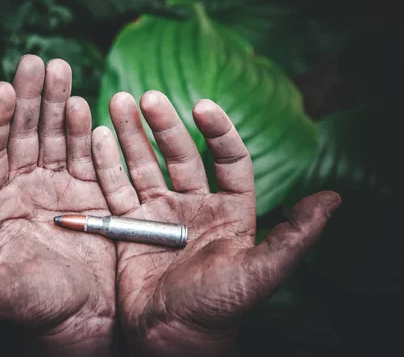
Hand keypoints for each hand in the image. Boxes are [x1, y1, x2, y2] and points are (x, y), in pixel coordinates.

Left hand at [0, 56, 115, 355]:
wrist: (86, 317)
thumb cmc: (36, 307)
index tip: (1, 88)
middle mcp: (25, 187)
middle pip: (24, 135)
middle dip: (29, 99)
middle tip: (36, 62)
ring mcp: (59, 185)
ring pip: (55, 136)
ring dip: (58, 103)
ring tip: (61, 70)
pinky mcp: (90, 191)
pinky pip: (87, 155)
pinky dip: (86, 131)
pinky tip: (85, 106)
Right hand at [91, 91, 340, 355]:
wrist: (171, 336)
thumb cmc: (220, 307)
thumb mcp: (260, 272)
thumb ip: (294, 237)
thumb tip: (334, 199)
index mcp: (229, 210)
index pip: (228, 160)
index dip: (218, 132)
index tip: (202, 106)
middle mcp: (194, 205)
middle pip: (179, 154)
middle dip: (163, 125)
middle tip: (147, 97)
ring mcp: (159, 212)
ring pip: (144, 165)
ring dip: (130, 135)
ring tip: (117, 102)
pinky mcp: (129, 225)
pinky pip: (117, 189)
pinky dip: (107, 165)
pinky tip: (98, 137)